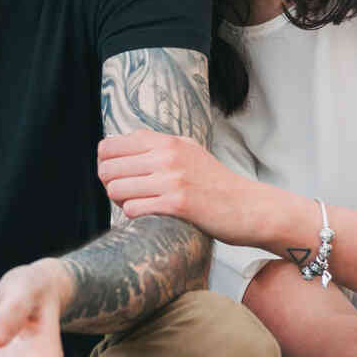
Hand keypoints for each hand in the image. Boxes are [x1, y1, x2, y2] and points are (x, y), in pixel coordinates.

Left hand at [96, 130, 284, 246]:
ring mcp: (172, 179)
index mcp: (167, 141)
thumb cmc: (216, 184)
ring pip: (116, 188)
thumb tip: (123, 143)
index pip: (110, 145)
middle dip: (109, 185)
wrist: (249, 206)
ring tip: (136, 205)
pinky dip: (134, 214)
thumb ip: (158, 146)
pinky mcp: (178, 204)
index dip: (106, 164)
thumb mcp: (189, 152)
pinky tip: (148, 215)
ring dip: (120, 201)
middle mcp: (167, 156)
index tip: (118, 176)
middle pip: (108, 168)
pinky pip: (133, 208)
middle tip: (125, 195)